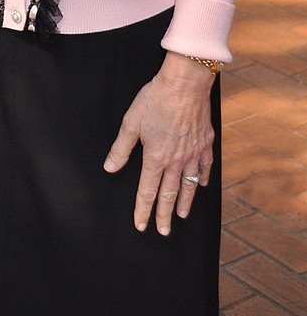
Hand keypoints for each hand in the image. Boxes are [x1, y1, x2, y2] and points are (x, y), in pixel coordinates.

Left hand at [103, 52, 215, 235]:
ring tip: (180, 216)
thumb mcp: (131, 123)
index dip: (143, 209)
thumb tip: (110, 167)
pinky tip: (200, 185)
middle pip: (169, 193)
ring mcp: (193, 153)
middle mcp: (176, 161)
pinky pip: (205, 167)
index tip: (141, 225)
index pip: (147, 190)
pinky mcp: (205, 143)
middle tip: (162, 231)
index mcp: (156, 157)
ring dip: (183, 202)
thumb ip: (121, 149)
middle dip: (164, 214)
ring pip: (188, 185)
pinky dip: (202, 178)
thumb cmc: (156, 99)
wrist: (185, 84)